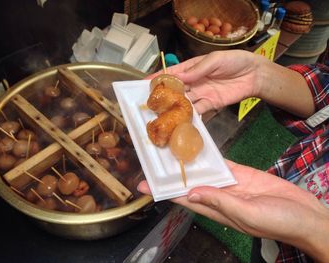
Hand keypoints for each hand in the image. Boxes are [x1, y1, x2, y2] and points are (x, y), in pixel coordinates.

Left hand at [137, 160, 328, 260]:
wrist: (305, 215)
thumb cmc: (278, 222)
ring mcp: (228, 184)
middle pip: (187, 183)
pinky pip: (219, 162)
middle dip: (169, 174)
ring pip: (201, 171)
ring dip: (186, 162)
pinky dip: (208, 155)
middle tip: (151, 159)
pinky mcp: (240, 173)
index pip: (182, 200)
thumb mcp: (248, 214)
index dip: (163, 193)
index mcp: (215, 210)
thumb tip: (193, 193)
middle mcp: (216, 196)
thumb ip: (221, 202)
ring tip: (168, 147)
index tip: (143, 185)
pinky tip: (196, 145)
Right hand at [148, 50, 261, 113]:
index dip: (159, 78)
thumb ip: (197, 70)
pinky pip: (198, 110)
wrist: (254, 74)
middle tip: (151, 104)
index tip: (145, 83)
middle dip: (164, 96)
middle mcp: (194, 82)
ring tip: (163, 115)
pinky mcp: (211, 104)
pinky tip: (182, 120)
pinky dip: (191, 116)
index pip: (172, 73)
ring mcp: (201, 94)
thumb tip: (177, 78)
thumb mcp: (214, 60)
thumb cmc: (234, 61)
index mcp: (192, 68)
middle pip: (176, 90)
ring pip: (184, 102)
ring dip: (175, 108)